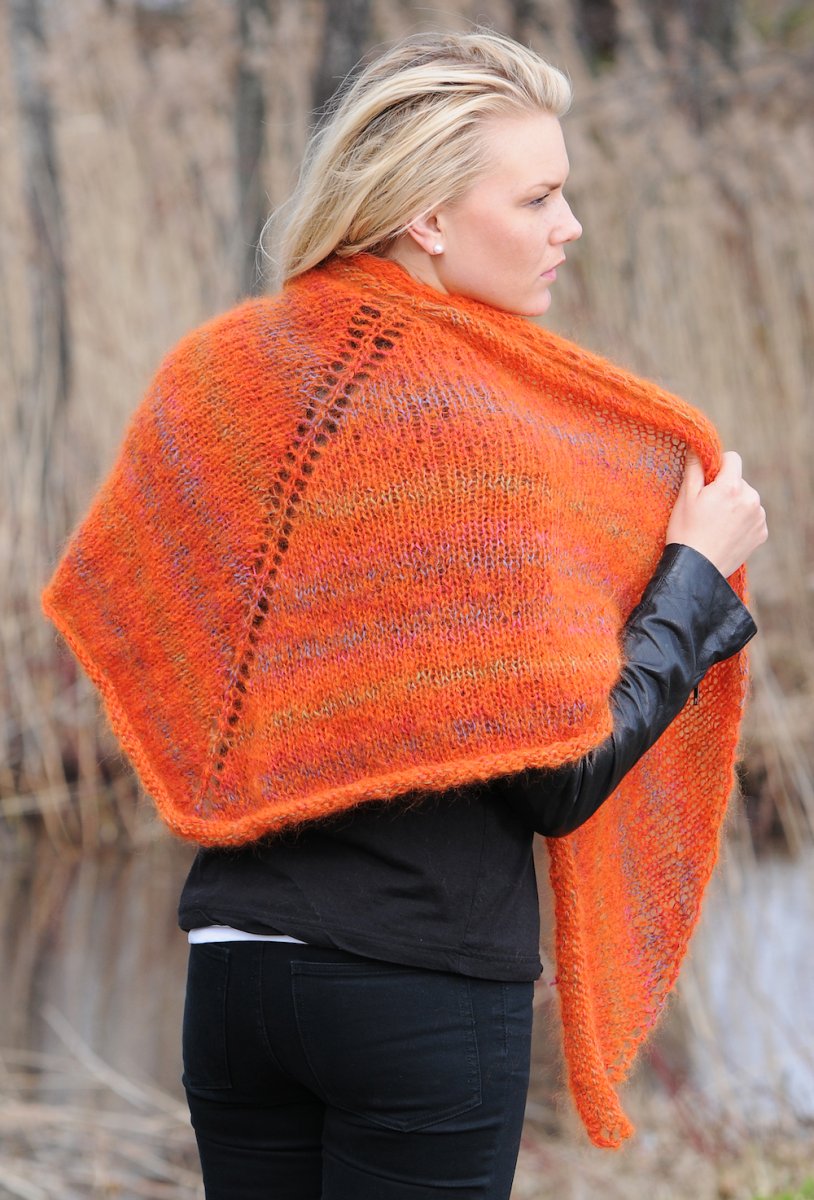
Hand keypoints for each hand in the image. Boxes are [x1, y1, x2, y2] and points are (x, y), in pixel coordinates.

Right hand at [665, 450, 767, 577]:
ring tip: (716, 523)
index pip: (733, 458)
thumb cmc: (686, 532)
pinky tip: (726, 533)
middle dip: (726, 488)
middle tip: (707, 507)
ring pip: (747, 499)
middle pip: (739, 481)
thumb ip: (694, 469)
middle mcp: (750, 498)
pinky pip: (753, 517)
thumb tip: (697, 449)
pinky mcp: (762, 532)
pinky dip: (742, 521)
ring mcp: (758, 517)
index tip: (708, 478)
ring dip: (735, 504)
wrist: (696, 569)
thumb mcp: (685, 497)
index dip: (718, 464)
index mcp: (731, 486)